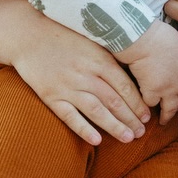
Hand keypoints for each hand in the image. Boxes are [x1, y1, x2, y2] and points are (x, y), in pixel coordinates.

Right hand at [11, 15, 149, 144]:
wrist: (29, 36)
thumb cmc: (65, 36)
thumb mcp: (92, 41)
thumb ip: (109, 58)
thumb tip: (132, 75)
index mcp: (99, 59)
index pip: (124, 86)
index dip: (138, 103)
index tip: (148, 115)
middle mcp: (86, 74)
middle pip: (114, 101)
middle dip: (131, 118)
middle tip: (143, 132)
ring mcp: (68, 87)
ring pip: (96, 111)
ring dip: (114, 127)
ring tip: (129, 138)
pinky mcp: (51, 97)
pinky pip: (70, 117)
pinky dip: (84, 129)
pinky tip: (97, 141)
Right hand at [123, 20, 177, 124]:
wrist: (143, 37)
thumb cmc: (156, 33)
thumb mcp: (176, 41)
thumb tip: (176, 55)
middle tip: (172, 112)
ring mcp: (168, 89)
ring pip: (170, 108)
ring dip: (166, 116)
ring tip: (162, 121)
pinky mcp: (153, 93)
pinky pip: (151, 104)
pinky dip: (147, 105)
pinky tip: (143, 107)